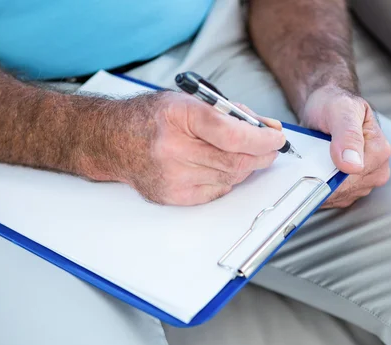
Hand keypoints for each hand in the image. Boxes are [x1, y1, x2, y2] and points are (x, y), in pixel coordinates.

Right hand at [112, 91, 285, 205]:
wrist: (113, 141)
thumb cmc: (152, 118)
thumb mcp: (191, 102)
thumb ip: (231, 115)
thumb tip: (267, 129)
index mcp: (178, 117)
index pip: (232, 135)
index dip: (261, 139)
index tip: (277, 138)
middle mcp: (172, 149)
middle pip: (234, 161)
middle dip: (261, 156)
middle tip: (270, 149)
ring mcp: (171, 176)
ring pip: (229, 178)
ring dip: (244, 167)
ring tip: (241, 154)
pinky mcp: (171, 195)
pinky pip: (216, 191)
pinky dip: (226, 179)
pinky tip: (218, 166)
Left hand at [301, 86, 390, 207]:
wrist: (325, 106)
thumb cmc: (334, 104)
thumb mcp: (340, 111)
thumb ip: (348, 135)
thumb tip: (353, 164)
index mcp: (379, 151)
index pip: (353, 177)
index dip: (329, 175)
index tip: (310, 167)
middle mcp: (376, 169)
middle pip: (345, 190)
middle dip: (322, 180)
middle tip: (306, 162)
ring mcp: (363, 181)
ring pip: (337, 196)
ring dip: (318, 186)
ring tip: (309, 166)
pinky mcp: (349, 188)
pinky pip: (332, 198)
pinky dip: (317, 190)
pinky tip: (309, 176)